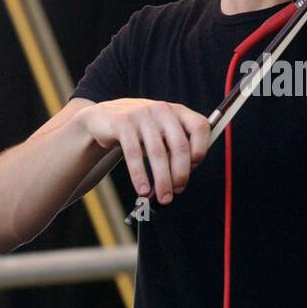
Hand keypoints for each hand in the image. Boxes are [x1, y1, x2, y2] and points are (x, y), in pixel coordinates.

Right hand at [80, 99, 210, 203]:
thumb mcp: (162, 132)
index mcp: (178, 111)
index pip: (200, 127)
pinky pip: (133, 154)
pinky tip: (142, 189)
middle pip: (180, 145)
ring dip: (162, 180)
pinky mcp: (123, 122)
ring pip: (157, 153)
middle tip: (177, 191)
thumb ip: (176, 148)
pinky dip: (139, 175)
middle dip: (181, 174)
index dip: (201, 150)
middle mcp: (162, 109)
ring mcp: (142, 114)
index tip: (193, 168)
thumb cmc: (140, 130)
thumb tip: (182, 179)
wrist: (104, 117)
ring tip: (163, 197)